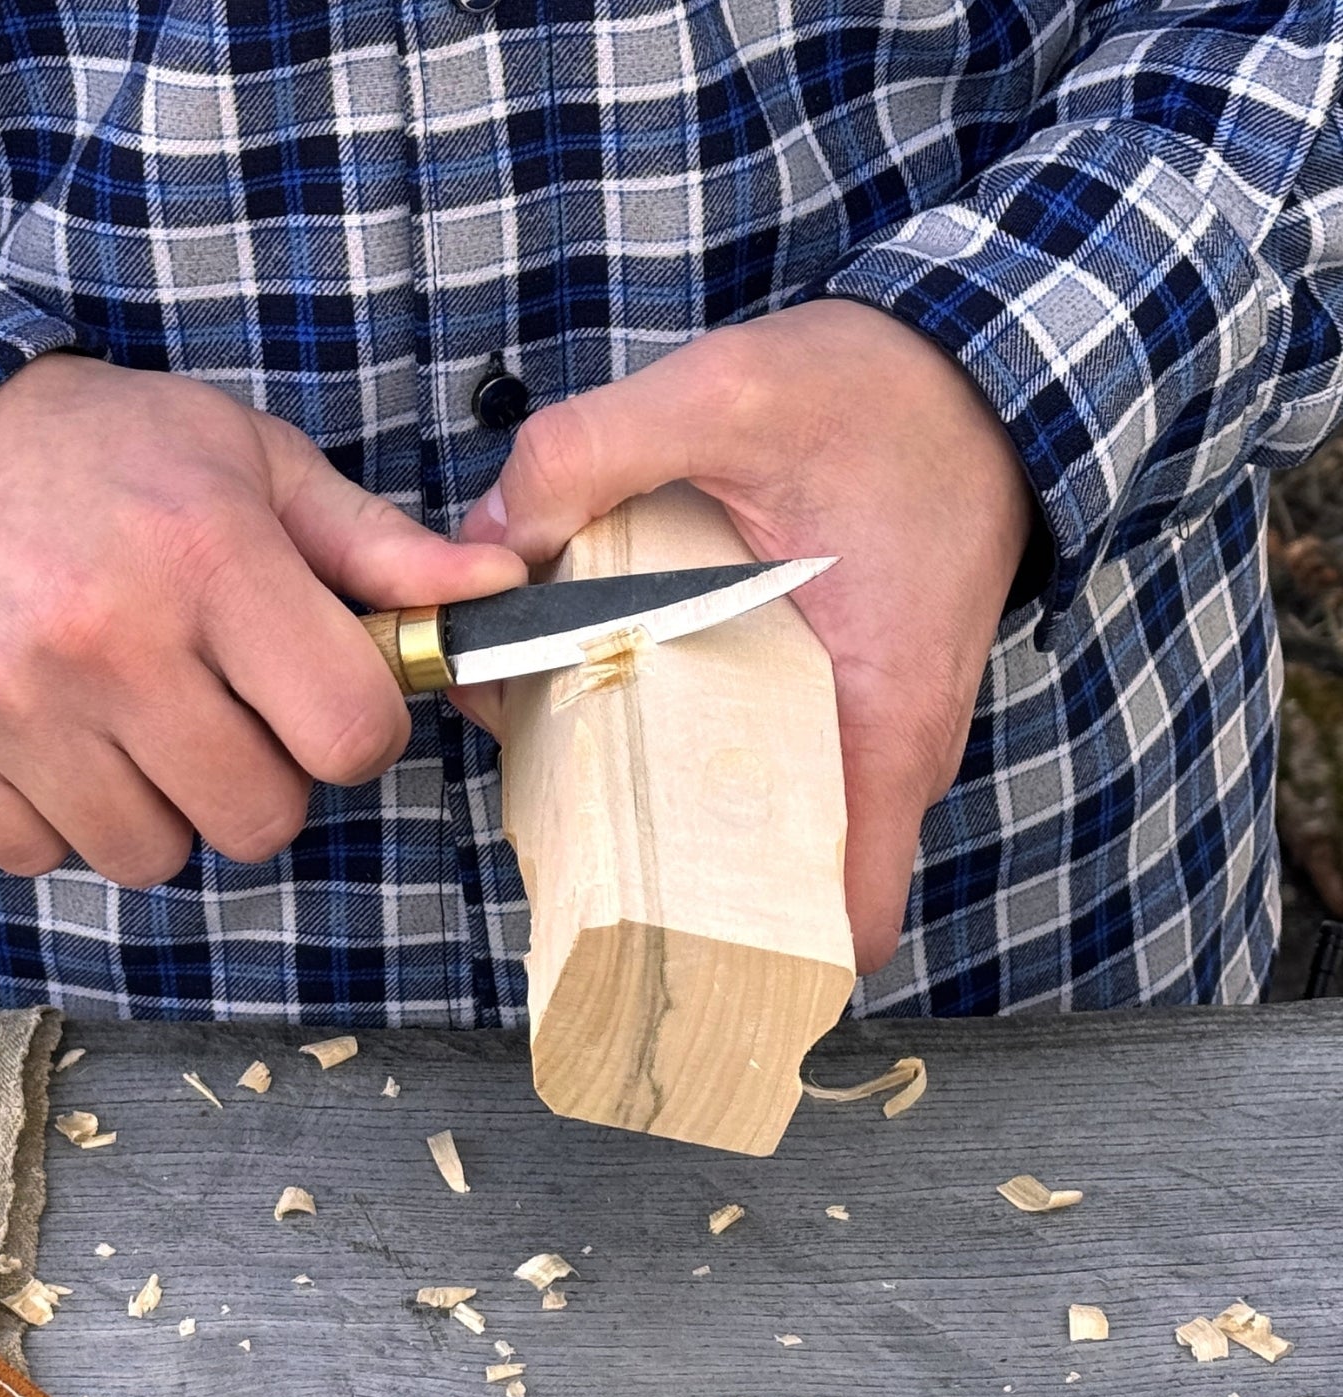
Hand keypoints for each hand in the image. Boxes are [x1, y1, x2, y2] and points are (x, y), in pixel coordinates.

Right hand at [0, 354, 523, 886]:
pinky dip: (55, 816)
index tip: (317, 700)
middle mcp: (107, 641)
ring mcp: (7, 705)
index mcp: (208, 559)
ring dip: (154, 806)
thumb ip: (372, 547)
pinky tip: (42, 731)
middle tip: (208, 708)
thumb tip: (494, 593)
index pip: (351, 735)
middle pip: (259, 821)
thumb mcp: (246, 462)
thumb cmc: (102, 456)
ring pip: (150, 857)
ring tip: (118, 716)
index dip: (351, 730)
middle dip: (255, 779)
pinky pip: (43, 858)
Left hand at [458, 301, 1035, 972]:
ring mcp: (850, 732)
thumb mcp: (734, 392)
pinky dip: (668, 742)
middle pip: (765, 884)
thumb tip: (490, 542)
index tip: (645, 935)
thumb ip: (596, 453)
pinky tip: (591, 691)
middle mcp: (876, 756)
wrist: (977, 365)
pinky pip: (741, 756)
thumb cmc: (895, 397)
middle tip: (555, 819)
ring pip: (742, 818)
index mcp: (883, 731)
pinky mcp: (821, 695)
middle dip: (657, 876)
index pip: (843, 922)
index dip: (748, 959)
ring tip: (551, 746)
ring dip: (647, 800)